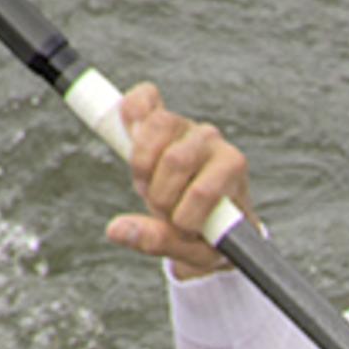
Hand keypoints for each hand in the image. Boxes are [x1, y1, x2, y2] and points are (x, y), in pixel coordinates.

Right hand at [105, 82, 248, 278]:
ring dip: (142, 165)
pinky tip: (131, 135)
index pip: (201, 192)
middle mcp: (213, 140)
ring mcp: (188, 126)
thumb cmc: (209, 232)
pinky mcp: (163, 116)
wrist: (212, 215)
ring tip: (148, 185)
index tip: (183, 231)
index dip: (182, 218)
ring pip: (158, 128)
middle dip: (160, 195)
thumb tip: (115, 230)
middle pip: (176, 160)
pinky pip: (143, 100)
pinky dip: (131, 113)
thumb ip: (158, 240)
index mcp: (232, 167)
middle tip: (161, 209)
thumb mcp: (193, 248)